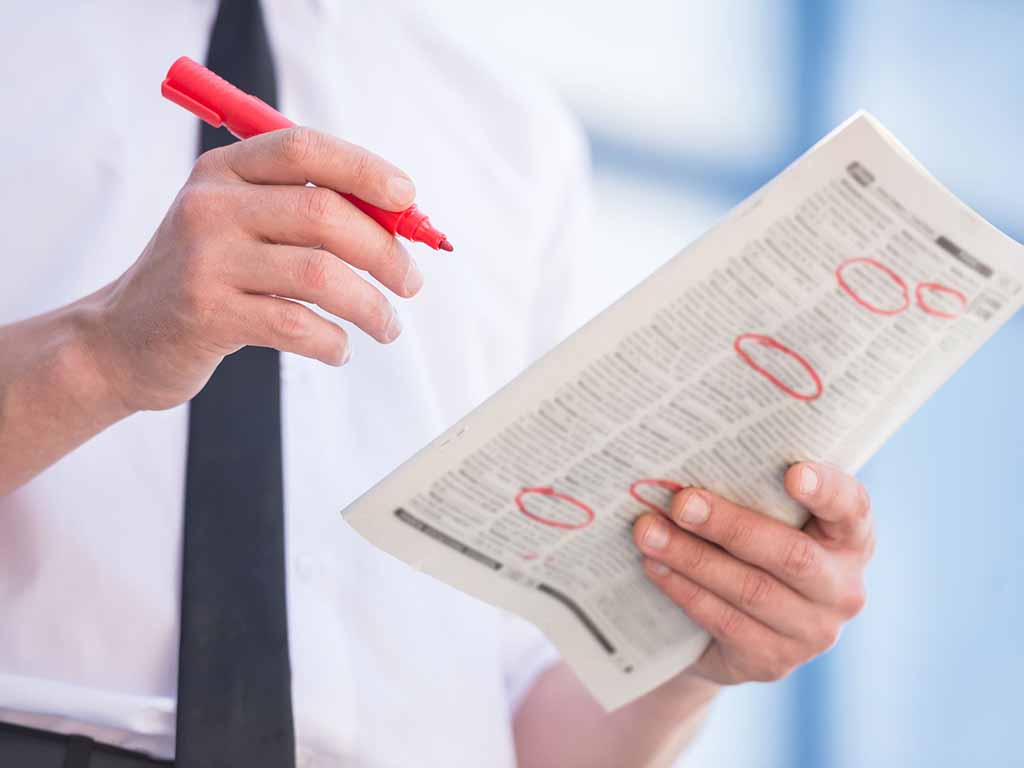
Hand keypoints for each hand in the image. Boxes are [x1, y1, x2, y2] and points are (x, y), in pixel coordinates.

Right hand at [85, 126, 422, 410]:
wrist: (123, 339)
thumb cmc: (207, 279)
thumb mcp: (241, 226)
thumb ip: (305, 211)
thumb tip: (400, 221)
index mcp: (224, 172)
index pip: (304, 149)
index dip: (365, 169)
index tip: (409, 199)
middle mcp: (210, 206)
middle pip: (324, 213)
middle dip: (384, 251)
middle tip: (410, 283)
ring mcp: (205, 260)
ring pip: (319, 273)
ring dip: (370, 305)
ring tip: (387, 327)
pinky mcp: (206, 314)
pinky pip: (296, 325)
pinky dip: (332, 341)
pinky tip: (338, 349)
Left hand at [633, 462, 872, 685]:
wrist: (733, 632)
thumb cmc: (751, 550)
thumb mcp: (767, 520)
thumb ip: (753, 493)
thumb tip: (691, 466)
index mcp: (850, 539)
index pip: (852, 508)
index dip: (827, 490)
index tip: (793, 473)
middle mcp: (842, 588)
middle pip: (790, 555)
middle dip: (730, 525)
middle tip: (681, 503)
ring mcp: (813, 632)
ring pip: (750, 590)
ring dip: (692, 558)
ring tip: (649, 532)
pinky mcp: (773, 661)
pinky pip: (725, 622)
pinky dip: (685, 590)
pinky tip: (656, 567)